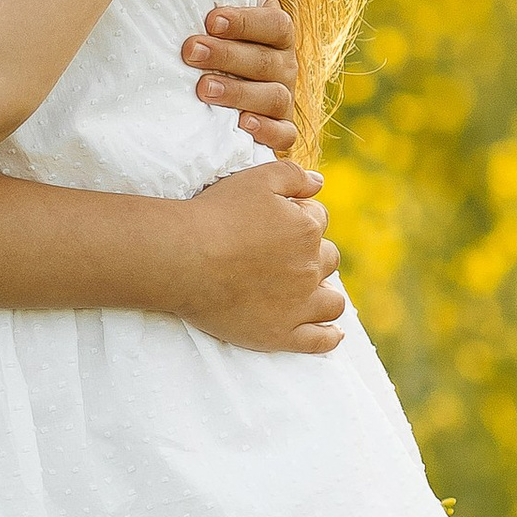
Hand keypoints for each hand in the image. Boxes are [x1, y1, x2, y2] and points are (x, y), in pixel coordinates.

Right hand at [173, 161, 345, 353]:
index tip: (274, 224)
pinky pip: (319, 341)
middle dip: (313, 255)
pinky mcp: (281, 334)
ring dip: (326, 294)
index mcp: (306, 230)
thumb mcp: (256, 179)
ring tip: (311, 293)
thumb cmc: (215, 215)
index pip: (318, 220)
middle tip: (282, 257)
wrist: (183, 259)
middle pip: (328, 259)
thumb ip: (293, 175)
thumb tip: (319, 183)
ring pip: (332, 301)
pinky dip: (330, 337)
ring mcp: (298, 305)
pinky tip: (333, 334)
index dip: (299, 217)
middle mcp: (310, 268)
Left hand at [179, 0, 298, 152]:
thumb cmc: (221, 45)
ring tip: (203, 89)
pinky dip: (266, 130)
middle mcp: (285, 65)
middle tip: (190, 51)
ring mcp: (283, 99)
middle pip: (266, 60)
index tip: (211, 19)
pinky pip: (284, 134)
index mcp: (276, 35)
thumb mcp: (227, 13)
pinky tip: (242, 126)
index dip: (245, 21)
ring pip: (273, 97)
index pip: (275, 24)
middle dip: (227, 55)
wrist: (222, 101)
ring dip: (238, 92)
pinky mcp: (280, 131)